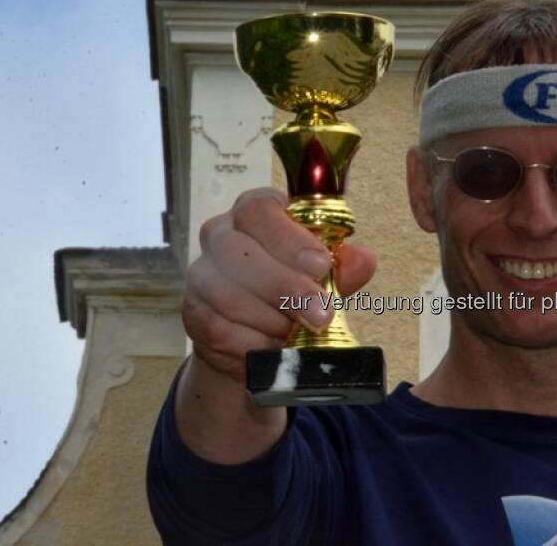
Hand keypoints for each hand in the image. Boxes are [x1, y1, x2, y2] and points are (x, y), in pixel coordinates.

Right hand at [182, 188, 376, 384]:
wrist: (256, 338)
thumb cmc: (294, 291)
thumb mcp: (324, 276)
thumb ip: (343, 267)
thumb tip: (363, 260)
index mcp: (255, 212)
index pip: (259, 209)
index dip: (289, 239)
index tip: (321, 265)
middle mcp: (221, 234)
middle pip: (238, 251)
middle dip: (285, 286)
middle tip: (321, 313)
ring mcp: (202, 274)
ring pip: (228, 294)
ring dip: (271, 319)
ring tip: (298, 332)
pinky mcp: (193, 313)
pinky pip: (220, 328)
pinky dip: (254, 343)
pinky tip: (274, 346)